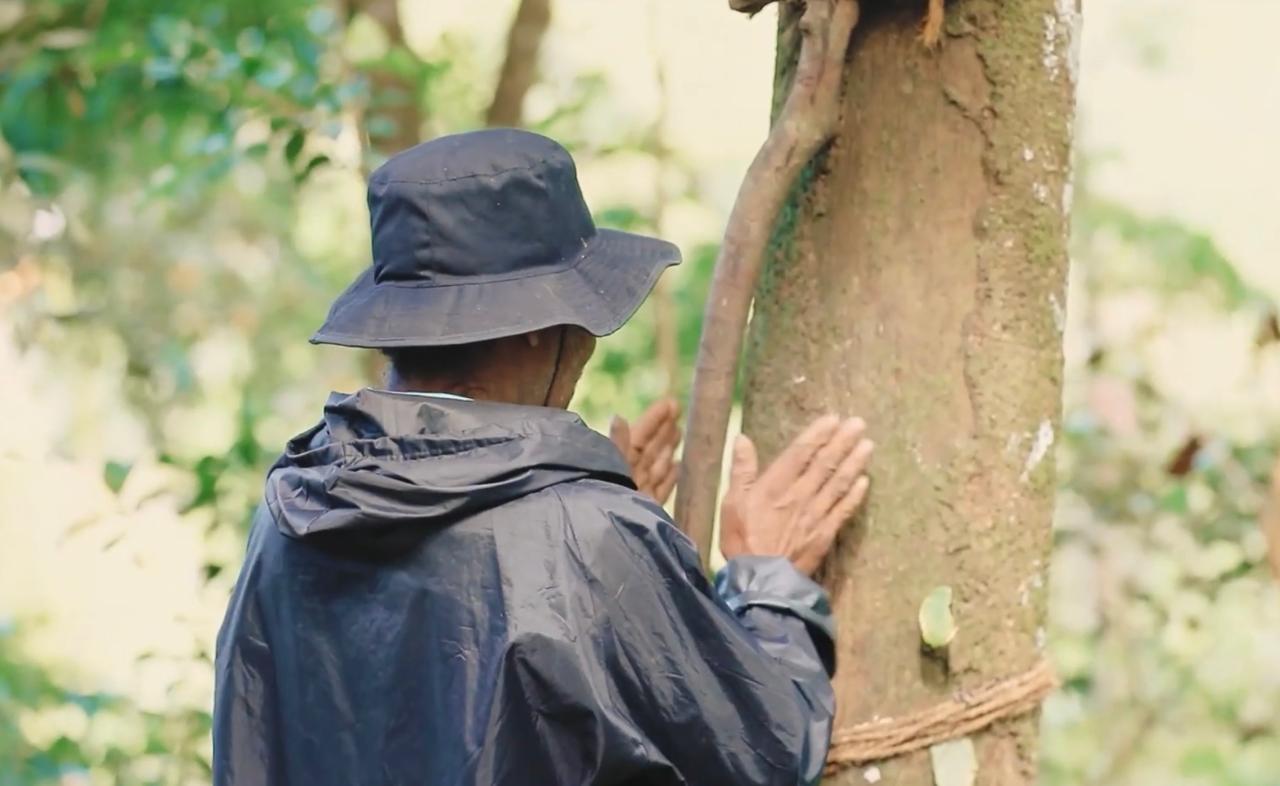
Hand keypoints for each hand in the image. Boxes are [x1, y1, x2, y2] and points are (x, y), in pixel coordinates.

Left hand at [610, 397, 680, 503]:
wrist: (613, 547)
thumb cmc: (608, 505)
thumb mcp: (612, 470)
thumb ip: (618, 446)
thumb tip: (618, 417)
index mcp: (616, 466)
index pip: (638, 437)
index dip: (653, 420)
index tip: (670, 402)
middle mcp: (628, 479)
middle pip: (648, 451)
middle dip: (662, 431)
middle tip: (677, 409)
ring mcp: (639, 495)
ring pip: (656, 468)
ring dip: (666, 449)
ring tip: (679, 432)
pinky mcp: (649, 512)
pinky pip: (661, 491)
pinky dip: (669, 478)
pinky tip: (678, 466)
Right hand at [720, 415, 872, 575]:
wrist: (760, 580)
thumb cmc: (741, 540)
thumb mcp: (731, 503)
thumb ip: (740, 471)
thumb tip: (742, 439)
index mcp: (775, 486)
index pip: (800, 453)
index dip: (817, 435)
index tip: (833, 419)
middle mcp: (800, 495)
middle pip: (824, 463)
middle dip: (842, 442)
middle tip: (859, 423)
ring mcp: (816, 515)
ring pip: (838, 483)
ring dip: (854, 462)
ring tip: (868, 444)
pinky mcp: (825, 534)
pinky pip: (844, 510)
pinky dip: (855, 495)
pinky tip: (865, 481)